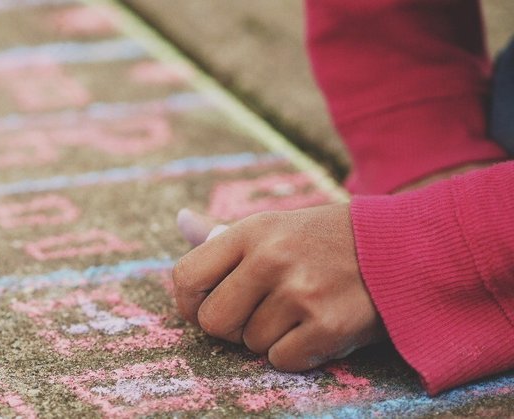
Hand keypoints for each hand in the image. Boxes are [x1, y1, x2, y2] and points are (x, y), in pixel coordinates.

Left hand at [172, 204, 385, 370]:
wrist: (401, 247)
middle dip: (230, 327)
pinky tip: (315, 328)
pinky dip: (296, 353)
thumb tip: (181, 221)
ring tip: (298, 312)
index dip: (190, 301)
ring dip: (269, 338)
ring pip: (250, 344)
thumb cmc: (324, 241)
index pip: (186, 277)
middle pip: (212, 321)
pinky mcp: (329, 325)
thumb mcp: (273, 226)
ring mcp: (301, 292)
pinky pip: (282, 360)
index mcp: (251, 231)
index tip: (207, 305)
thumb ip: (222, 235)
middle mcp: (271, 258)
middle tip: (256, 314)